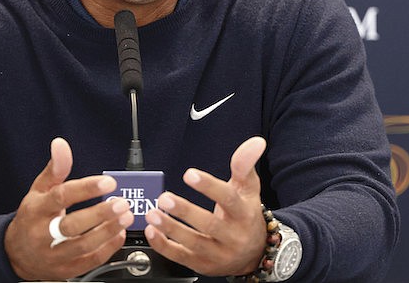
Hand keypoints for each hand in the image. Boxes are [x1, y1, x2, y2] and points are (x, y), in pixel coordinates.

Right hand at [4, 137, 134, 280]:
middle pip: (72, 225)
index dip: (86, 189)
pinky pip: (89, 261)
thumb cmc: (31, 217)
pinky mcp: (64, 270)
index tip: (108, 182)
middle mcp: (42, 234)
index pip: (61, 197)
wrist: (16, 253)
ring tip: (125, 217)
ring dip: (108, 231)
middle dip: (100, 214)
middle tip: (121, 202)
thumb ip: (55, 168)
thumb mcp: (38, 189)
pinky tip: (119, 234)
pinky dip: (107, 248)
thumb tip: (61, 144)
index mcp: (36, 210)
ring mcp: (53, 254)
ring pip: (82, 246)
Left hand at [144, 136, 267, 276]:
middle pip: (209, 225)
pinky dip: (164, 246)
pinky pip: (181, 258)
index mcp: (244, 214)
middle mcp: (233, 236)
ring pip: (193, 243)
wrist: (254, 253)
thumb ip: (245, 164)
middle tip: (164, 198)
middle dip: (185, 211)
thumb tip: (256, 142)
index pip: (228, 199)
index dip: (209, 187)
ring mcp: (218, 254)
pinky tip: (152, 231)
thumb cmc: (246, 214)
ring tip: (152, 213)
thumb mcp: (248, 188)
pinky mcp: (202, 265)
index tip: (189, 174)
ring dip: (170, 229)